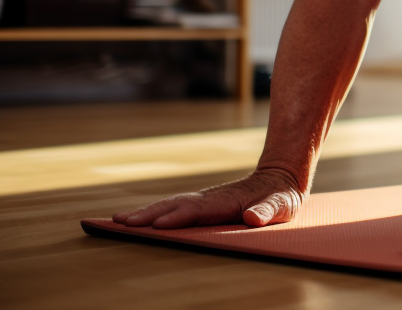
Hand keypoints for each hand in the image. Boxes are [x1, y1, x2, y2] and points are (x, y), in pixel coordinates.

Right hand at [111, 168, 304, 228]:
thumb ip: (269, 211)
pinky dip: (153, 212)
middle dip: (150, 214)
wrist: (281, 177)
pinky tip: (135, 220)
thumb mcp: (283, 205)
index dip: (179, 217)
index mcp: (228, 201)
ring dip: (146, 212)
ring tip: (118, 221)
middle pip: (176, 205)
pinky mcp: (201, 204)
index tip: (157, 224)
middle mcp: (211, 198)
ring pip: (171, 204)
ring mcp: (204, 199)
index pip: (199, 210)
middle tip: (122, 223)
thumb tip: (254, 218)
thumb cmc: (282, 196)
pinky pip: (173, 207)